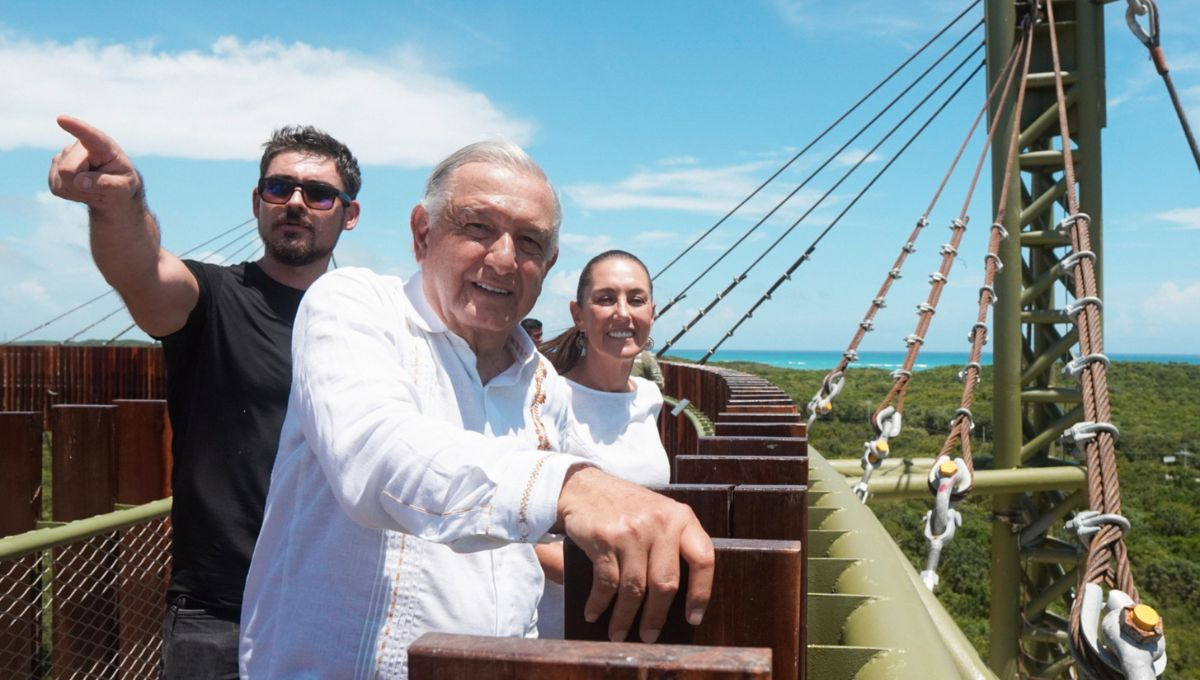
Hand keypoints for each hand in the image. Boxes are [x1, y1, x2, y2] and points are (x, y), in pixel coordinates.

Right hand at [48, 115, 142, 211]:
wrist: (113, 189)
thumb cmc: (122, 183)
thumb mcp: (124, 187)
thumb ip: (107, 184)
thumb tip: (80, 181)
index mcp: (102, 145)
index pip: (88, 135)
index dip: (75, 127)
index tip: (62, 119)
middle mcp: (79, 146)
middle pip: (68, 169)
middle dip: (81, 184)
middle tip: (98, 186)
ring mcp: (64, 156)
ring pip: (62, 179)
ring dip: (78, 190)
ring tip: (92, 185)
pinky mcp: (54, 169)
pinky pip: (58, 187)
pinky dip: (71, 193)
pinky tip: (81, 188)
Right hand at [556, 466, 713, 643]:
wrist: (584, 486)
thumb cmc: (626, 507)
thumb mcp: (659, 513)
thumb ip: (674, 542)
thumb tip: (681, 597)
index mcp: (681, 517)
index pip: (703, 559)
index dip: (701, 593)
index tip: (693, 618)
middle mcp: (660, 522)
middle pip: (665, 583)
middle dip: (655, 617)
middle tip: (649, 636)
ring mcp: (632, 530)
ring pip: (634, 588)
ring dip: (624, 618)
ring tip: (618, 633)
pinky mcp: (604, 538)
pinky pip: (607, 582)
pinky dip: (599, 603)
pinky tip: (594, 613)